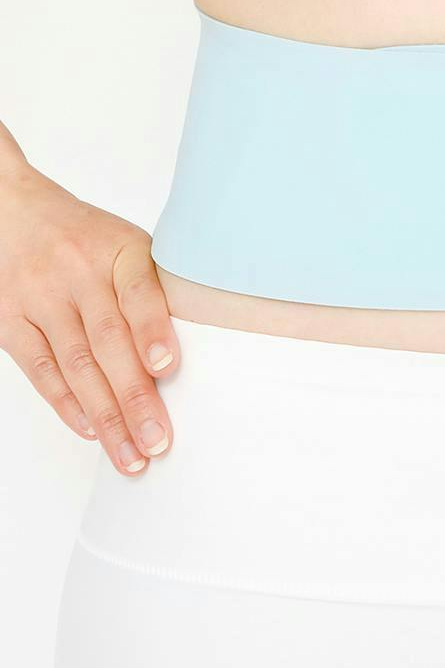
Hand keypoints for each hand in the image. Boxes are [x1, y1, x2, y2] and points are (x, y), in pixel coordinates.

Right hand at [0, 159, 177, 474]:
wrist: (16, 213)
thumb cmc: (91, 238)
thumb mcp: (132, 244)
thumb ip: (158, 287)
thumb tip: (204, 345)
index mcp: (120, 250)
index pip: (138, 291)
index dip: (152, 330)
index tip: (167, 367)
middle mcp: (78, 274)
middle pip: (108, 341)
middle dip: (134, 396)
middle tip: (158, 440)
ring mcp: (42, 299)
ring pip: (76, 365)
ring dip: (105, 415)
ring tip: (131, 454)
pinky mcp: (12, 321)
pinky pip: (41, 369)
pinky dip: (67, 404)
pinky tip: (91, 430)